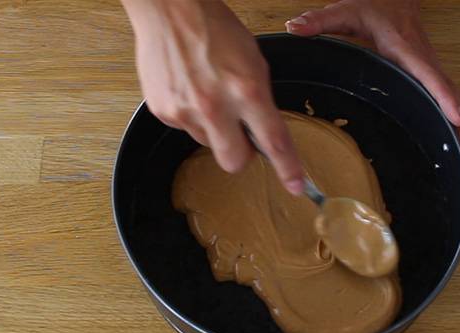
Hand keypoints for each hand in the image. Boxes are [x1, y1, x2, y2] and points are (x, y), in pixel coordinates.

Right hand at [122, 0, 303, 193]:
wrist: (170, 10)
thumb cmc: (215, 30)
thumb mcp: (253, 62)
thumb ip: (259, 101)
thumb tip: (262, 133)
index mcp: (246, 90)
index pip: (274, 141)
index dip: (287, 168)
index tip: (295, 187)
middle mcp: (215, 106)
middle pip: (234, 161)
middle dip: (240, 155)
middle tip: (240, 134)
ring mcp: (186, 110)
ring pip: (208, 144)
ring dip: (213, 129)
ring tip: (208, 94)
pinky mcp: (164, 111)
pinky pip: (186, 129)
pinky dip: (192, 116)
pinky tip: (190, 90)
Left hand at [286, 0, 459, 157]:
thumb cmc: (374, 4)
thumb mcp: (346, 10)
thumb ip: (320, 20)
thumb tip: (295, 28)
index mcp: (402, 46)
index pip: (426, 74)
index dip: (442, 96)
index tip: (456, 118)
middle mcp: (420, 56)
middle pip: (446, 89)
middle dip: (458, 120)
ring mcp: (427, 63)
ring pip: (448, 92)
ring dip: (458, 122)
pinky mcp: (426, 69)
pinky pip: (442, 92)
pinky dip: (450, 113)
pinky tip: (452, 134)